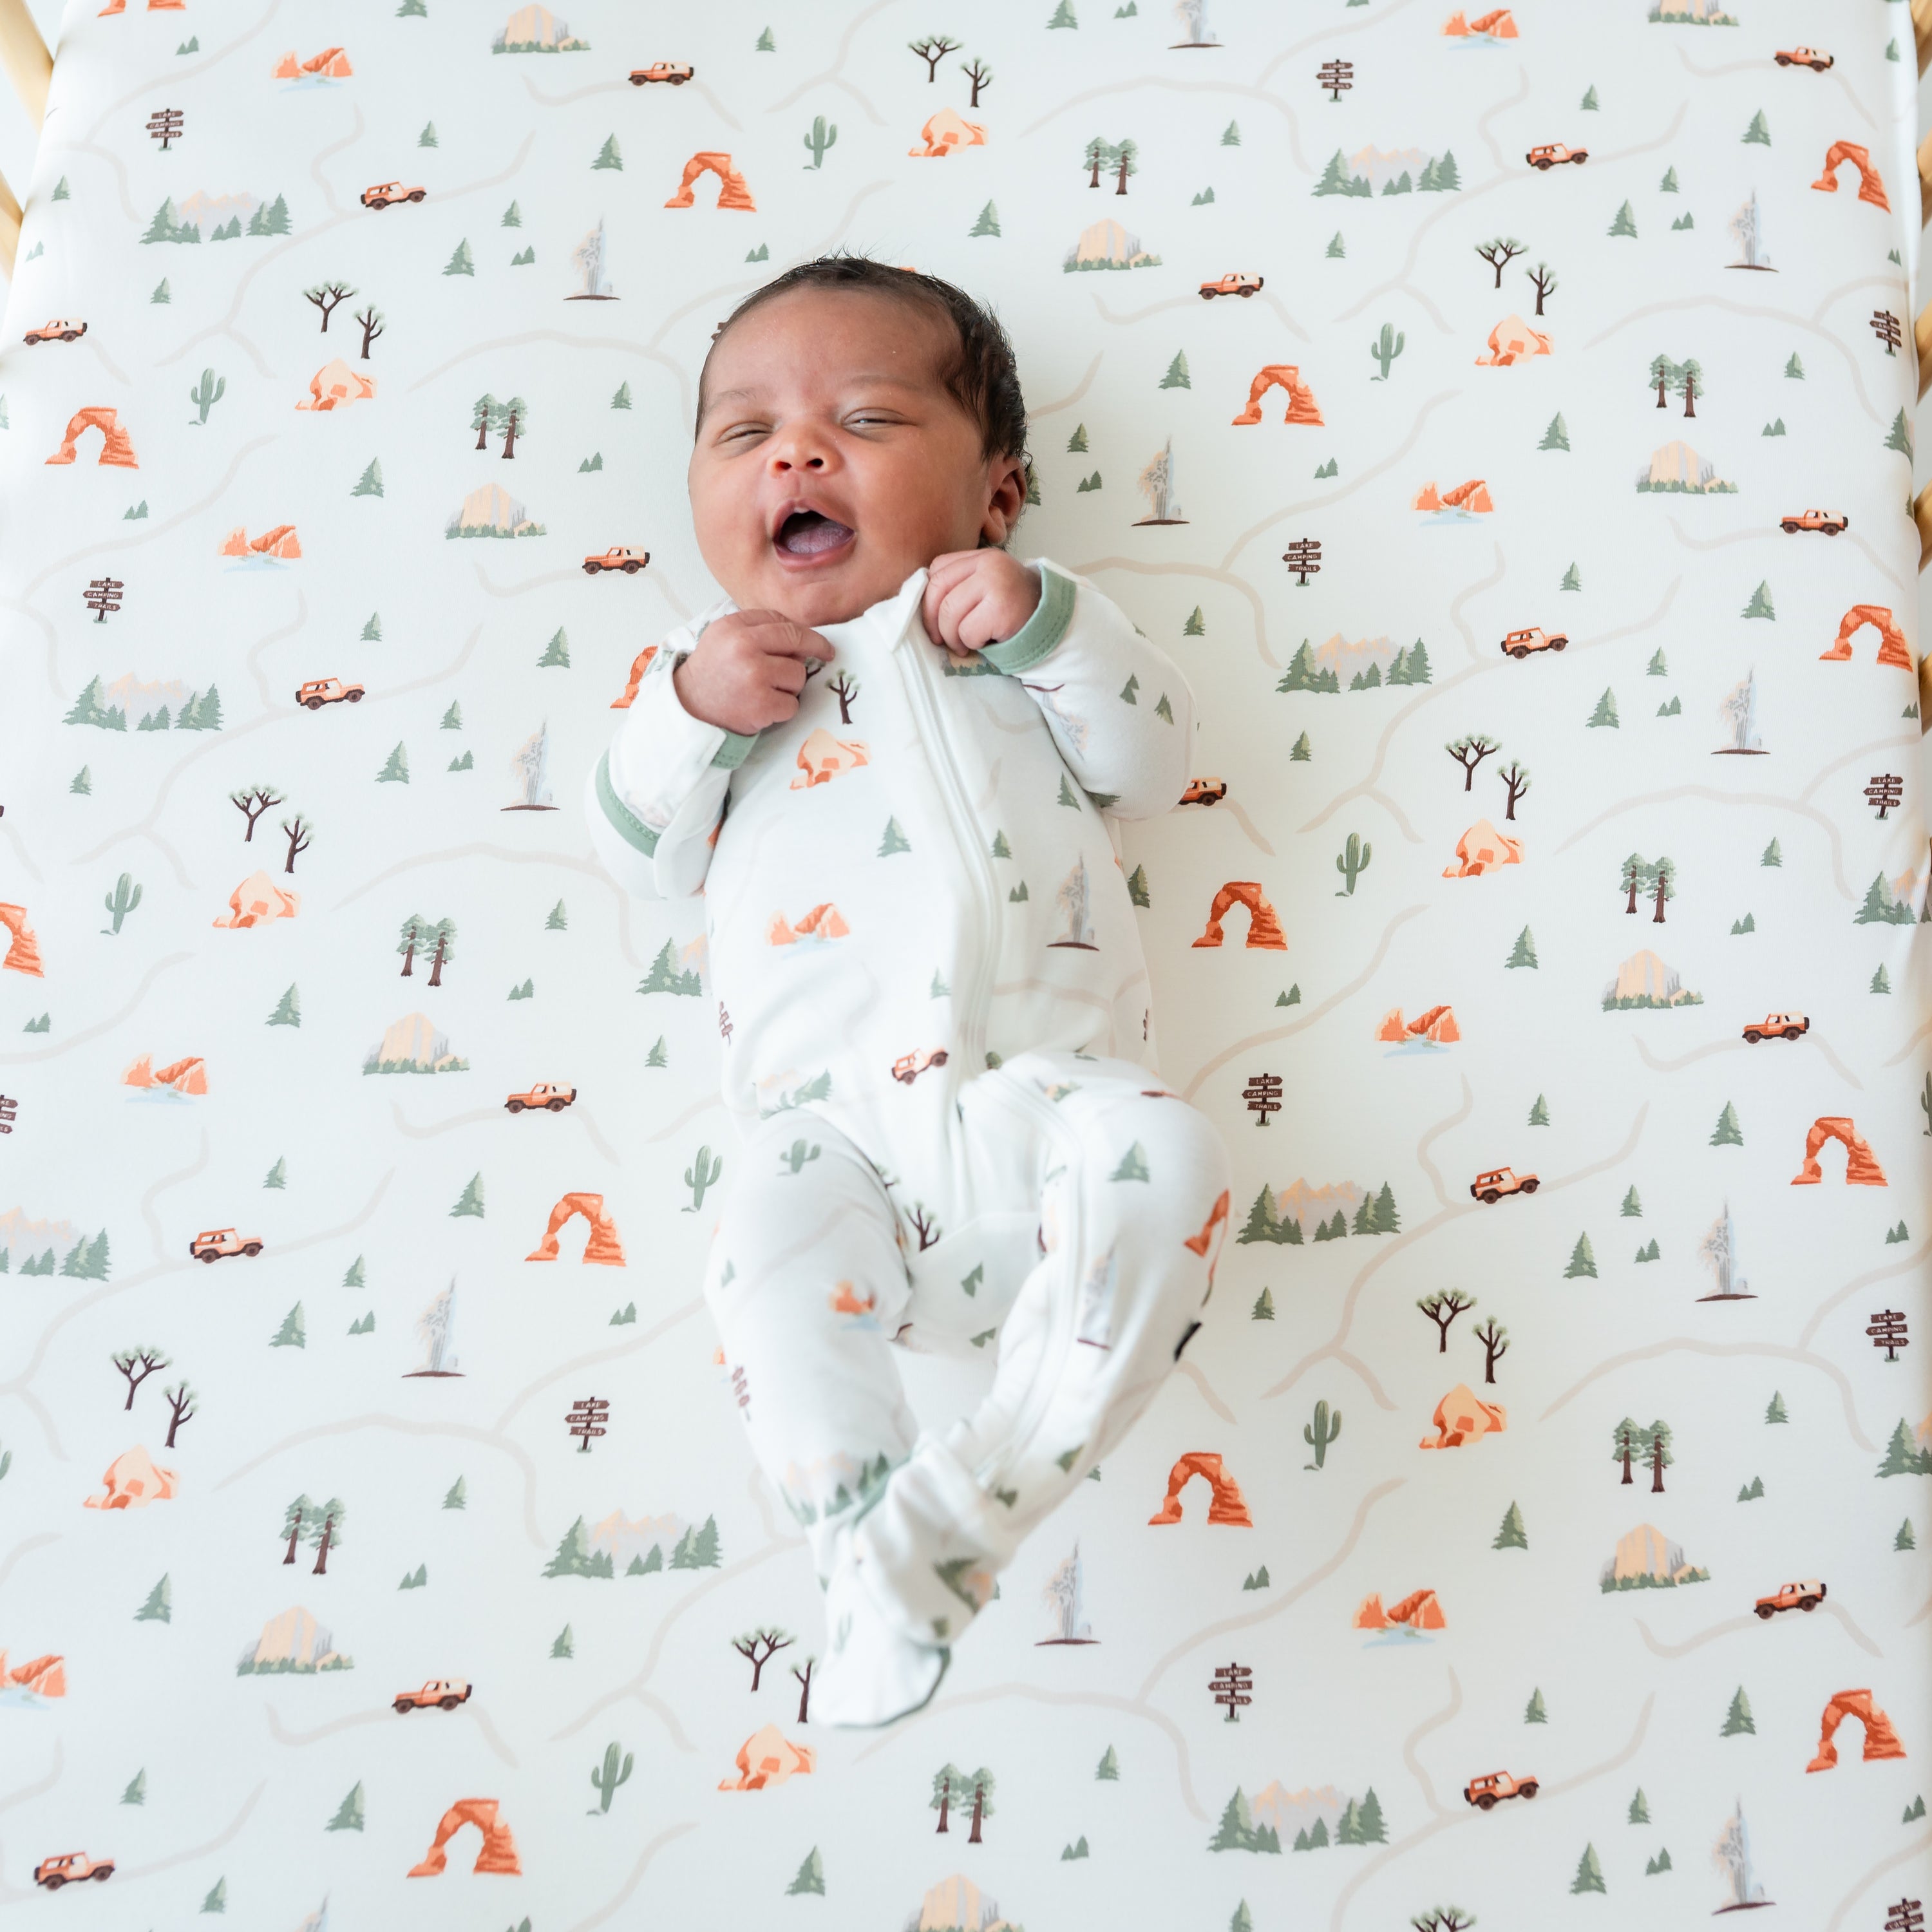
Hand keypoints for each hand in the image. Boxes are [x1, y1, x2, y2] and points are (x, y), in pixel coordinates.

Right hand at [672, 608, 834, 734]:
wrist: (689, 710)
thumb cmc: (711, 674)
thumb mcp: (724, 638)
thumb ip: (756, 629)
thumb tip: (799, 635)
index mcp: (733, 627)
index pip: (780, 621)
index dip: (804, 631)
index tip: (818, 640)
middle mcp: (743, 646)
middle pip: (796, 642)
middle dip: (815, 649)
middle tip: (826, 654)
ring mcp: (754, 675)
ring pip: (798, 675)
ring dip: (790, 686)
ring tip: (766, 690)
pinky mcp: (762, 704)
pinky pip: (793, 704)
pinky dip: (783, 709)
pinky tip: (764, 708)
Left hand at [921, 550, 1041, 657]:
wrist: (1052, 622)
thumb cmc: (1013, 609)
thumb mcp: (987, 586)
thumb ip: (960, 584)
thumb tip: (920, 603)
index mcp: (981, 557)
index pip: (937, 569)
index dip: (927, 598)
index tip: (933, 619)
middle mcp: (989, 565)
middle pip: (938, 591)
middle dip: (933, 621)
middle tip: (941, 639)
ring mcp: (996, 585)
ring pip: (949, 614)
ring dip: (953, 638)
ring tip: (965, 645)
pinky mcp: (1002, 610)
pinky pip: (967, 632)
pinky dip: (972, 644)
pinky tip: (985, 643)